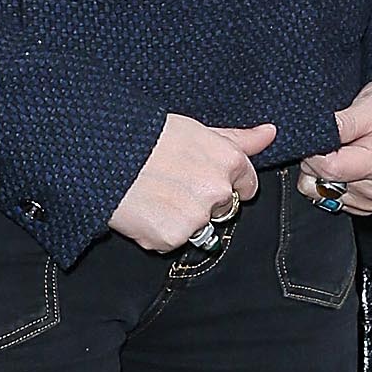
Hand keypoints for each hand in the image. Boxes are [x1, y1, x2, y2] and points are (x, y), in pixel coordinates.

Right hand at [109, 115, 274, 254]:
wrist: (102, 151)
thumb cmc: (146, 134)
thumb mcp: (195, 129)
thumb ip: (236, 138)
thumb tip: (270, 134)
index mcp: (229, 161)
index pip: (247, 185)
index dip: (226, 182)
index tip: (202, 177)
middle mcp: (218, 191)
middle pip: (224, 208)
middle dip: (203, 202)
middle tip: (170, 184)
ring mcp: (196, 218)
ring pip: (198, 228)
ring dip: (180, 218)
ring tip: (153, 194)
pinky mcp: (171, 238)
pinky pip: (170, 241)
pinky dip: (157, 230)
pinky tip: (141, 209)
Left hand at [297, 77, 371, 217]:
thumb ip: (342, 123)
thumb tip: (312, 135)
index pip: (329, 169)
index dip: (314, 151)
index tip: (318, 135)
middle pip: (322, 183)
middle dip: (317, 159)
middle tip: (336, 139)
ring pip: (321, 193)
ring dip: (322, 171)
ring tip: (342, 150)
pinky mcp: (366, 204)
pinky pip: (330, 199)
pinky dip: (331, 181)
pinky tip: (346, 163)